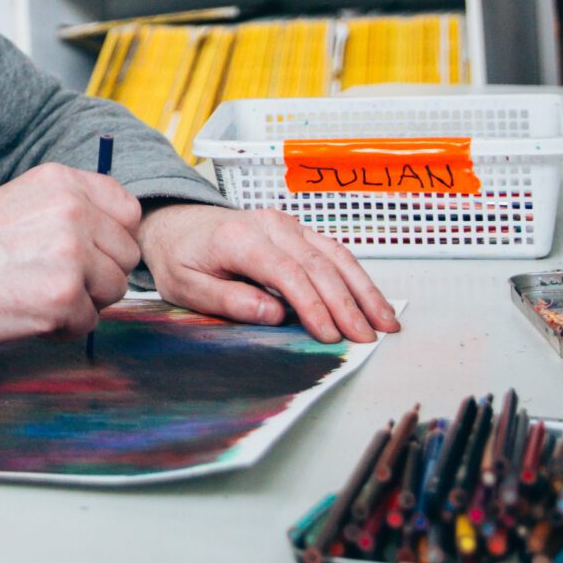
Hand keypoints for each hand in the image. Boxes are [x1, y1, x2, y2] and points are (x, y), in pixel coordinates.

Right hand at [0, 163, 142, 346]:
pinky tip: (31, 311)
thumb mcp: (21, 202)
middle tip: (56, 278)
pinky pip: (89, 321)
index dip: (114, 236)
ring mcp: (71, 254)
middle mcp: (71, 211)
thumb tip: (118, 233)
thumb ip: (70, 208)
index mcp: (61, 182)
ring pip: (113, 289)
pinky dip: (64, 326)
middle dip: (100, 274)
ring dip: (84, 300)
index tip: (92, 250)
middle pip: (126, 254)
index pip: (127, 209)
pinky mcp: (64, 297)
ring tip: (40, 293)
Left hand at [138, 205, 399, 344]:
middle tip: (366, 339)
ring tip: (386, 324)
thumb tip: (273, 314)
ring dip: (363, 290)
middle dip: (346, 304)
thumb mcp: (186, 285)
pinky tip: (373, 302)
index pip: (286, 272)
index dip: (312, 305)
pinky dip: (357, 278)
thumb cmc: (180, 257)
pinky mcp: (298, 231)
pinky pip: (333, 252)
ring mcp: (287, 225)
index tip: (330, 335)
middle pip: (317, 265)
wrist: (176, 224)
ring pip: (334, 256)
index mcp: (239, 238)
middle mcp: (269, 225)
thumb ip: (228, 299)